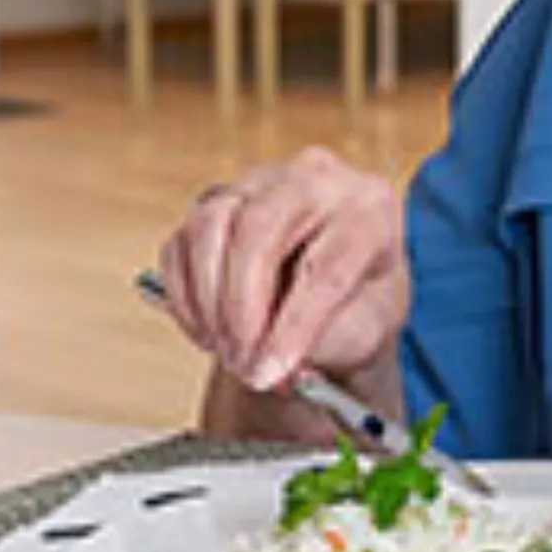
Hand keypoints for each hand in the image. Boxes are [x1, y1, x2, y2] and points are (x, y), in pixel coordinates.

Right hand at [155, 147, 409, 392]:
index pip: (326, 264)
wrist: (340, 291)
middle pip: (259, 227)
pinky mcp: (216, 201)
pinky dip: (186, 299)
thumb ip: (317, 347)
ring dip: (210, 302)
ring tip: (228, 352)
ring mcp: (260, 182)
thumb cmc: (358, 307)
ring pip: (210, 226)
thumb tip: (269, 367)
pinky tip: (210, 332)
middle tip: (241, 363)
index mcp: (371, 206)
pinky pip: (180, 245)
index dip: (295, 326)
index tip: (270, 373)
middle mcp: (315, 178)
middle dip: (241, 306)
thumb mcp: (361, 333)